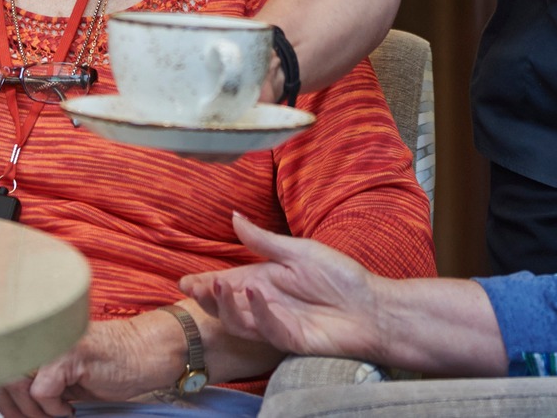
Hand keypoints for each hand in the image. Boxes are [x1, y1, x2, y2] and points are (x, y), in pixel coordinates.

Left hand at [0, 315, 174, 417]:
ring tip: (51, 416)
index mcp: (33, 335)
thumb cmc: (103, 367)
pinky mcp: (71, 353)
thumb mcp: (58, 377)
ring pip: (17, 385)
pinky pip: (42, 391)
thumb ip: (29, 383)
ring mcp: (54, 340)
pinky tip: (68, 408)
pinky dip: (53, 409)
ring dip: (30, 412)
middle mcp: (39, 332)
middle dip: (8, 409)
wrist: (144, 355)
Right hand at [181, 213, 385, 363]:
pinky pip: (267, 327)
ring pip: (239, 321)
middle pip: (226, 304)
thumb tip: (233, 216)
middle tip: (193, 287)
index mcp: (265, 280)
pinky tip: (252, 292)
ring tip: (218, 285)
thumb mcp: (298, 250)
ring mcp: (276, 323)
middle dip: (207, 297)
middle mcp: (265, 303)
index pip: (228, 281)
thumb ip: (263, 240)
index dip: (205, 282)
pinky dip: (257, 311)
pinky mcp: (289, 339)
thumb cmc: (341, 277)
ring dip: (226, 305)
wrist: (372, 307)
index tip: (184, 282)